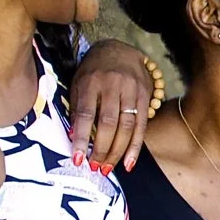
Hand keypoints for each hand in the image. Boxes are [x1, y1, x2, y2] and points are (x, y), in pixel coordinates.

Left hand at [70, 39, 156, 169]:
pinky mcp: (145, 96)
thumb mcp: (78, 84)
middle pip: (108, 123)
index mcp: (90, 82)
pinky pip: (142, 126)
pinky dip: (135, 147)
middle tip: (95, 168)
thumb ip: (77, 109)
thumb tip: (74, 138)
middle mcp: (112, 85)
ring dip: (118, 152)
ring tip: (108, 168)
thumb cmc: (93, 72)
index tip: (77, 158)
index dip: (81, 138)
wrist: (119, 50)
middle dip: (101, 149)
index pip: (85, 114)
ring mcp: (131, 90)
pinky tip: (129, 163)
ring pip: (127, 127)